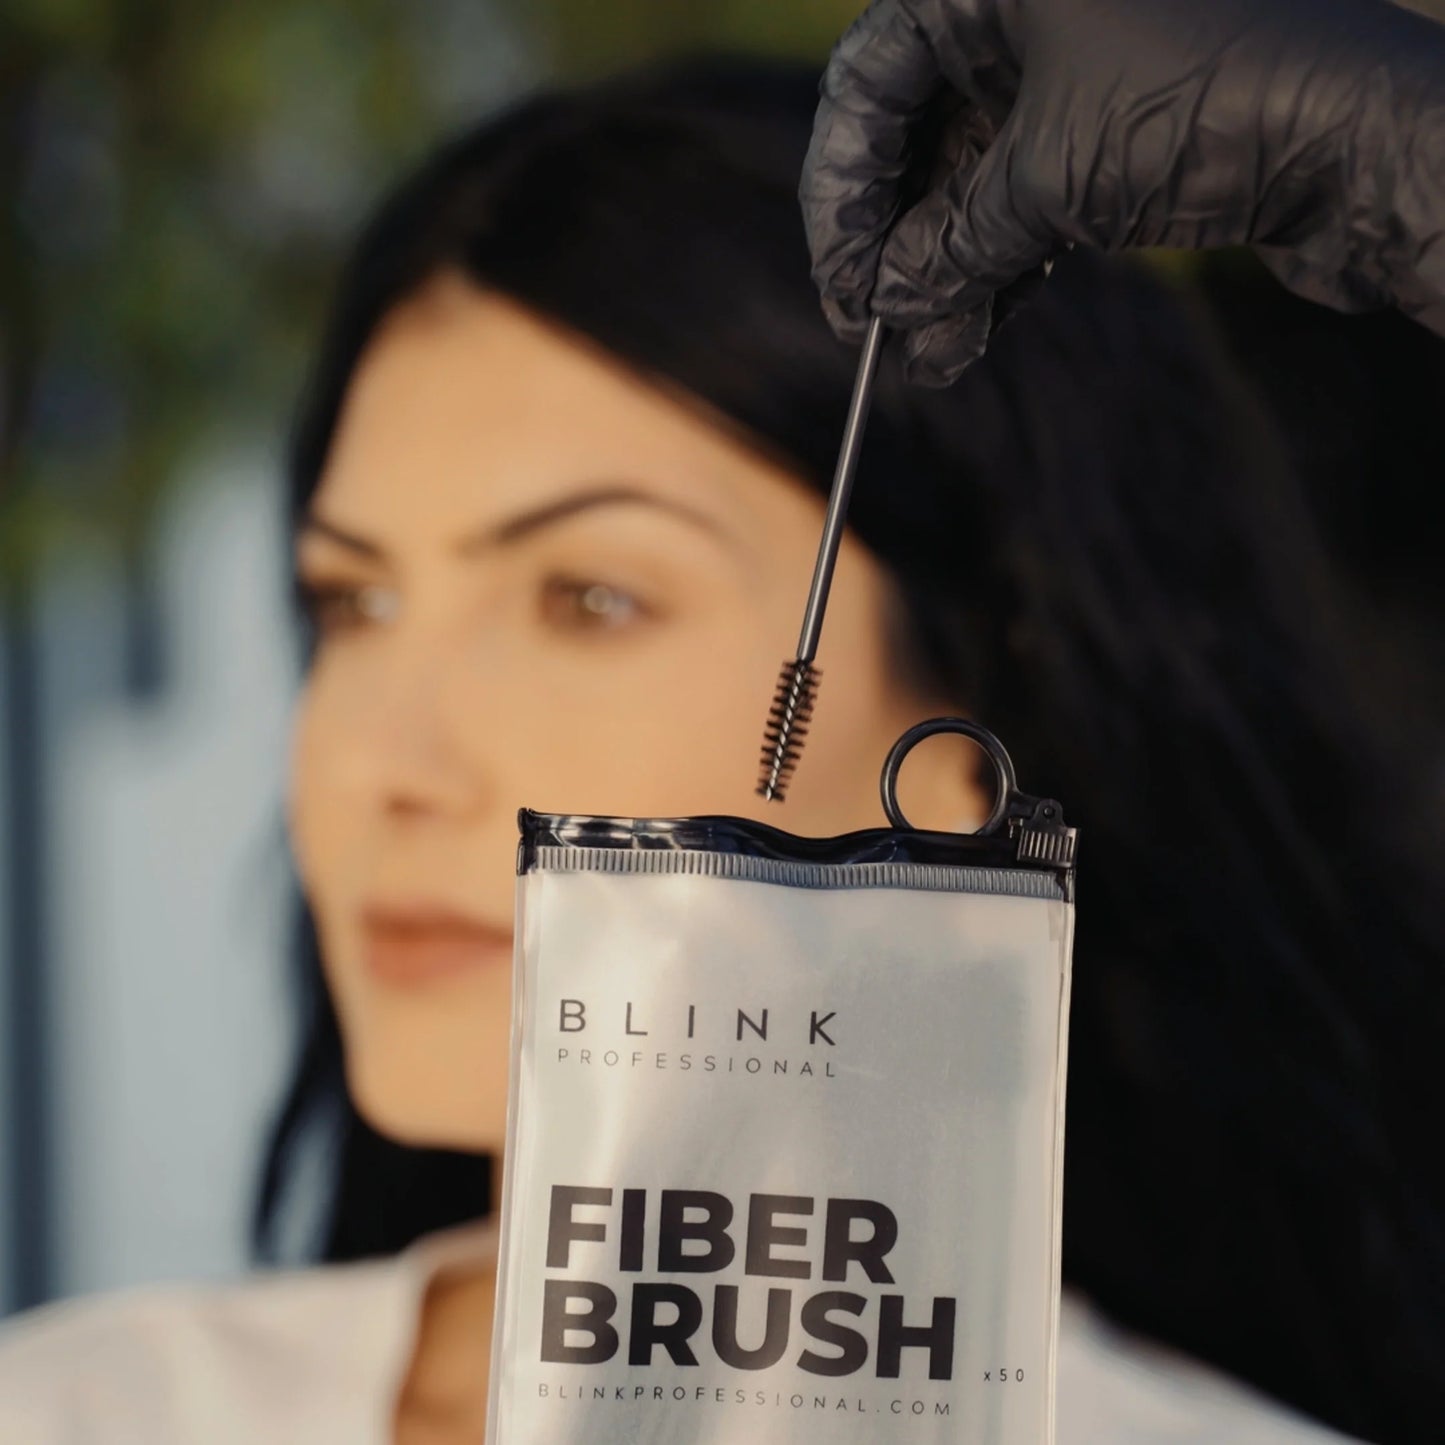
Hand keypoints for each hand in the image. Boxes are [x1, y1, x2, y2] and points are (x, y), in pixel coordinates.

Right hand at [802, 0, 1444, 382]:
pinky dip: (996, 269)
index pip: (870, 78)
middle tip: (869, 326)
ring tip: (923, 358)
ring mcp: (1072, 68)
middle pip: (917, 131)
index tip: (839, 276)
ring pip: (971, 177)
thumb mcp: (1047, 183)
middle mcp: (1025, 11)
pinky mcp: (1112, 129)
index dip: (841, 187)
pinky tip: (966, 340)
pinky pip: (1024, 200)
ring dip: (942, 274)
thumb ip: (950, 246)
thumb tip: (887, 303)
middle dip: (891, 241)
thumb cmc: (1205, 110)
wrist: (1359, 139)